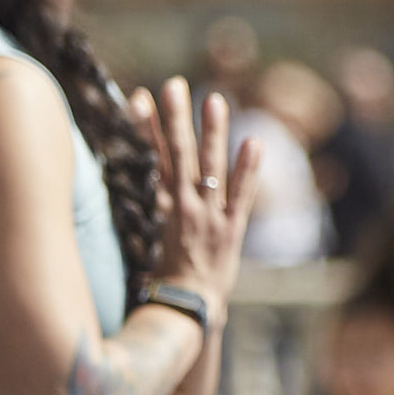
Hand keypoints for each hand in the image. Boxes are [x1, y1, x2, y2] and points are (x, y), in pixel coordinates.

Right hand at [132, 76, 260, 302]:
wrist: (186, 310)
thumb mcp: (149, 240)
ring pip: (209, 166)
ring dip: (212, 132)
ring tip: (215, 99)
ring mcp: (209, 215)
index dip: (147, 128)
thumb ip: (146, 211)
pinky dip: (248, 168)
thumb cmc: (165, 280)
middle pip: (179, 154)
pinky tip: (255, 141)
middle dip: (176, 118)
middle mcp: (185, 206)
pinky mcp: (231, 229)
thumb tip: (140, 184)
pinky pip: (241, 194)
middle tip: (174, 84)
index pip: (153, 159)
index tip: (139, 98)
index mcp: (162, 207)